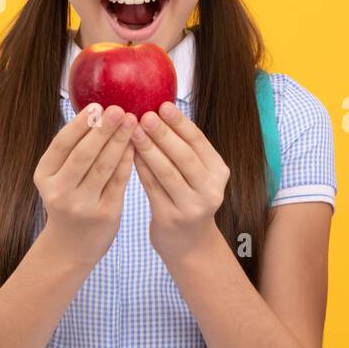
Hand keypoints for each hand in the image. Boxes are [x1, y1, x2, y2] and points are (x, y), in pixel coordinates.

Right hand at [33, 103, 136, 267]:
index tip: (97, 105)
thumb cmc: (68, 201)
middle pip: (84, 154)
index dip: (80, 124)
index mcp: (44, 176)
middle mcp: (60, 191)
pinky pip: (120, 181)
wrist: (71, 247)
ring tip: (132, 121)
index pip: (62, 144)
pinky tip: (136, 144)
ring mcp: (82, 205)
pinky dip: (128, 160)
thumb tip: (95, 111)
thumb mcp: (58, 178)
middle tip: (119, 108)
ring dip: (120, 141)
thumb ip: (71, 152)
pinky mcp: (105, 214)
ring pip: (104, 166)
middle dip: (103, 130)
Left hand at [130, 101, 230, 262]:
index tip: (163, 105)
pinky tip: (129, 153)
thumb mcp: (198, 175)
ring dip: (148, 149)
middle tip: (145, 115)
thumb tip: (161, 110)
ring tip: (132, 130)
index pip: (199, 143)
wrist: (189, 243)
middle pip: (184, 157)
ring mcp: (191, 206)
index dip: (181, 123)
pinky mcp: (170, 218)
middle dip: (164, 134)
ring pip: (167, 172)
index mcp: (219, 173)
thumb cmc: (189, 198)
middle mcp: (210, 190)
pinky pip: (152, 187)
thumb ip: (186, 149)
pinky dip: (140, 168)